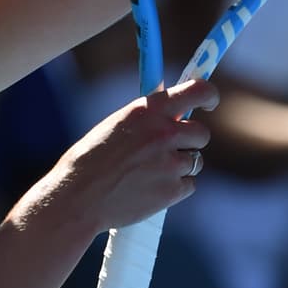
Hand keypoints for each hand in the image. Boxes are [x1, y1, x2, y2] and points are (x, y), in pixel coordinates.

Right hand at [37, 79, 218, 233]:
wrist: (78, 196)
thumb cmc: (91, 159)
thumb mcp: (117, 124)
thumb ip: (147, 118)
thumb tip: (172, 113)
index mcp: (147, 110)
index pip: (197, 91)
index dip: (209, 96)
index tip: (210, 103)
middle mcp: (163, 132)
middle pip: (201, 133)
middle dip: (190, 140)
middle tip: (171, 148)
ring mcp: (170, 163)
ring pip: (195, 161)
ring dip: (179, 166)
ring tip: (149, 173)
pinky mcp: (173, 190)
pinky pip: (189, 185)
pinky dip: (174, 188)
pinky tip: (150, 189)